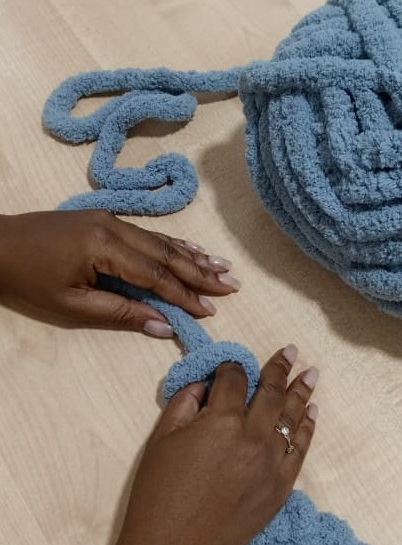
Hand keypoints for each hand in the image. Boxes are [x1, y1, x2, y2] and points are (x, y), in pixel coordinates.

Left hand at [0, 210, 240, 335]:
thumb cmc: (28, 279)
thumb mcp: (73, 305)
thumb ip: (122, 313)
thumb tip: (164, 326)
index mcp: (104, 248)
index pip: (156, 276)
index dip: (185, 295)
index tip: (209, 310)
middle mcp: (114, 227)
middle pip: (167, 254)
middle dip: (200, 273)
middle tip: (231, 286)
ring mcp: (111, 219)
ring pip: (161, 240)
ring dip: (193, 256)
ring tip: (223, 268)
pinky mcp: (106, 218)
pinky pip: (148, 233)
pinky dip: (173, 244)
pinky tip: (192, 250)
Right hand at [120, 345, 318, 544]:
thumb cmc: (159, 491)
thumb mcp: (162, 438)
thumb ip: (186, 402)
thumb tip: (205, 384)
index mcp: (222, 421)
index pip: (235, 380)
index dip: (232, 367)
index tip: (233, 364)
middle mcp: (254, 437)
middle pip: (272, 392)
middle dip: (280, 368)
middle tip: (291, 350)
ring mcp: (272, 463)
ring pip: (292, 418)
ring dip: (302, 392)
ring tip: (311, 373)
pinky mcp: (281, 487)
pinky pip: (300, 449)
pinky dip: (306, 428)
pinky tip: (311, 413)